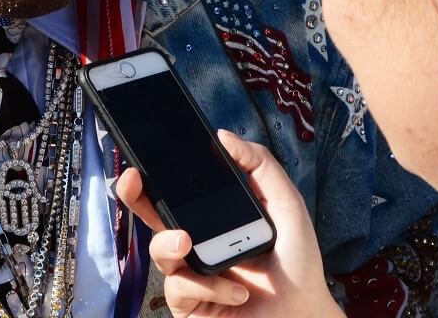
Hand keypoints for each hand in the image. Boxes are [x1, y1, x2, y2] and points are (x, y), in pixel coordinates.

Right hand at [116, 130, 342, 317]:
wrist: (305, 312)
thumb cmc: (296, 260)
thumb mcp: (285, 203)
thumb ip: (260, 165)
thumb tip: (223, 136)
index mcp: (213, 215)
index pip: (178, 191)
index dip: (156, 173)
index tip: (145, 155)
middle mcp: (197, 242)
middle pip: (153, 215)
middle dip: (135, 195)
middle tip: (131, 180)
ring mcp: (191, 274)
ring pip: (159, 251)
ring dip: (169, 243)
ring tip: (188, 243)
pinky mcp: (190, 305)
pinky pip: (180, 289)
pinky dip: (208, 286)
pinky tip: (237, 290)